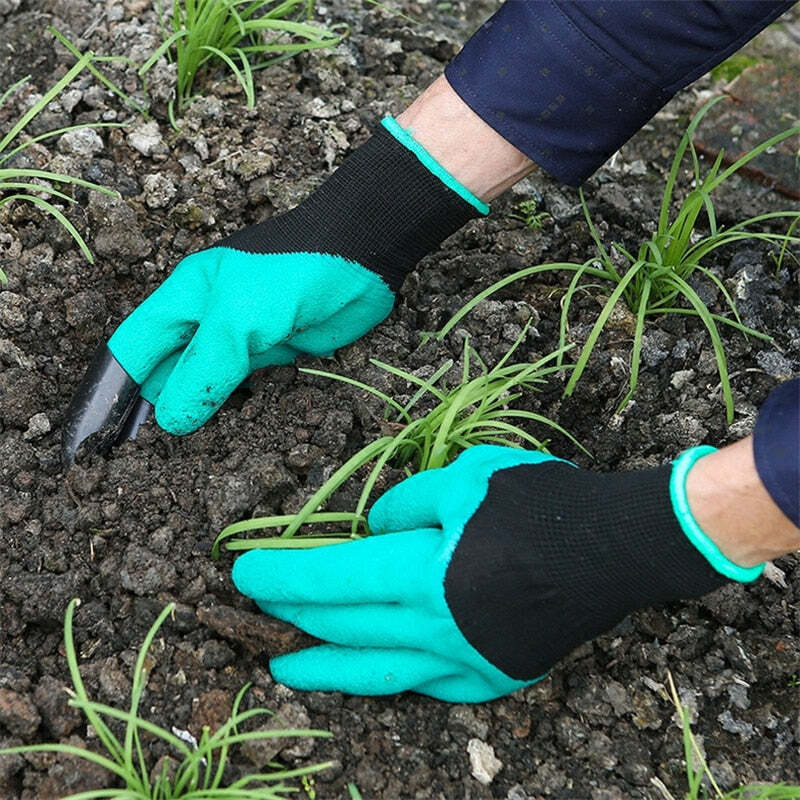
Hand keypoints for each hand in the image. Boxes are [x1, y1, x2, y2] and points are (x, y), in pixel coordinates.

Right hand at [61, 118, 484, 462]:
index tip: (102, 437)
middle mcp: (205, 321)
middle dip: (156, 409)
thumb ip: (203, 369)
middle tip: (140, 462)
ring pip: (206, 385)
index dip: (113, 390)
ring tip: (175, 460)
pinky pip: (245, 387)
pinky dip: (234, 410)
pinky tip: (226, 437)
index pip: (133, 350)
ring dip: (196, 414)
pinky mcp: (273, 354)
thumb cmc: (292, 274)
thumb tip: (169, 420)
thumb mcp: (238, 320)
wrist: (363, 258)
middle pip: (167, 372)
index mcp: (183, 300)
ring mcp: (240, 340)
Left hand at [233, 444, 758, 702]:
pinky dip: (393, 676)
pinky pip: (430, 684)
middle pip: (347, 623)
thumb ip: (409, 503)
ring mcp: (466, 660)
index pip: (334, 576)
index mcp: (424, 573)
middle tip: (259, 605)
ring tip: (285, 670)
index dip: (284, 574)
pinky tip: (374, 673)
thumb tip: (377, 530)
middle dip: (296, 613)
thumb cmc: (542, 502)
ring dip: (327, 668)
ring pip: (379, 671)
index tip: (244, 572)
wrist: (619, 546)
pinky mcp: (494, 675)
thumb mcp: (467, 476)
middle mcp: (437, 628)